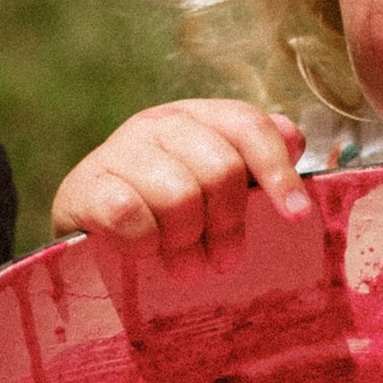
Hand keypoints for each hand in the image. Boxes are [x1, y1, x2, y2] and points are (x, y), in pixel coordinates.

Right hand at [52, 100, 310, 264]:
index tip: (297, 216)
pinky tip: (143, 252)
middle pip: (221, 170)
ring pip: (179, 196)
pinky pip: (132, 217)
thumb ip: (254, 159)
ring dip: (185, 242)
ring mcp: (119, 150)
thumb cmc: (163, 210)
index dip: (278, 171)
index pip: (249, 126)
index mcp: (198, 117)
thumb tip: (295, 138)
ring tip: (183, 265)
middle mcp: (160, 123)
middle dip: (226, 224)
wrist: (86, 229)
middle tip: (221, 261)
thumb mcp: (210, 183)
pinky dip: (145, 245)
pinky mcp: (85, 185)